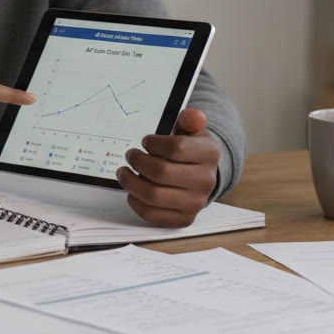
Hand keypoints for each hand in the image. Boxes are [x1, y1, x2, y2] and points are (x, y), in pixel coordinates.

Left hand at [118, 107, 219, 227]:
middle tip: (130, 155)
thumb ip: (189, 120)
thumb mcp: (190, 131)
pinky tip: (132, 191)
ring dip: (131, 182)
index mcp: (209, 154)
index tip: (145, 141)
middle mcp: (206, 181)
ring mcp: (196, 203)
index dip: (153, 143)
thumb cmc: (189, 150)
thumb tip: (192, 115)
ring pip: (153, 195)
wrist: (200, 176)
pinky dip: (136, 202)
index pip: (176, 148)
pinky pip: (152, 214)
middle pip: (161, 173)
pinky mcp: (184, 219)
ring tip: (123, 173)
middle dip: (138, 162)